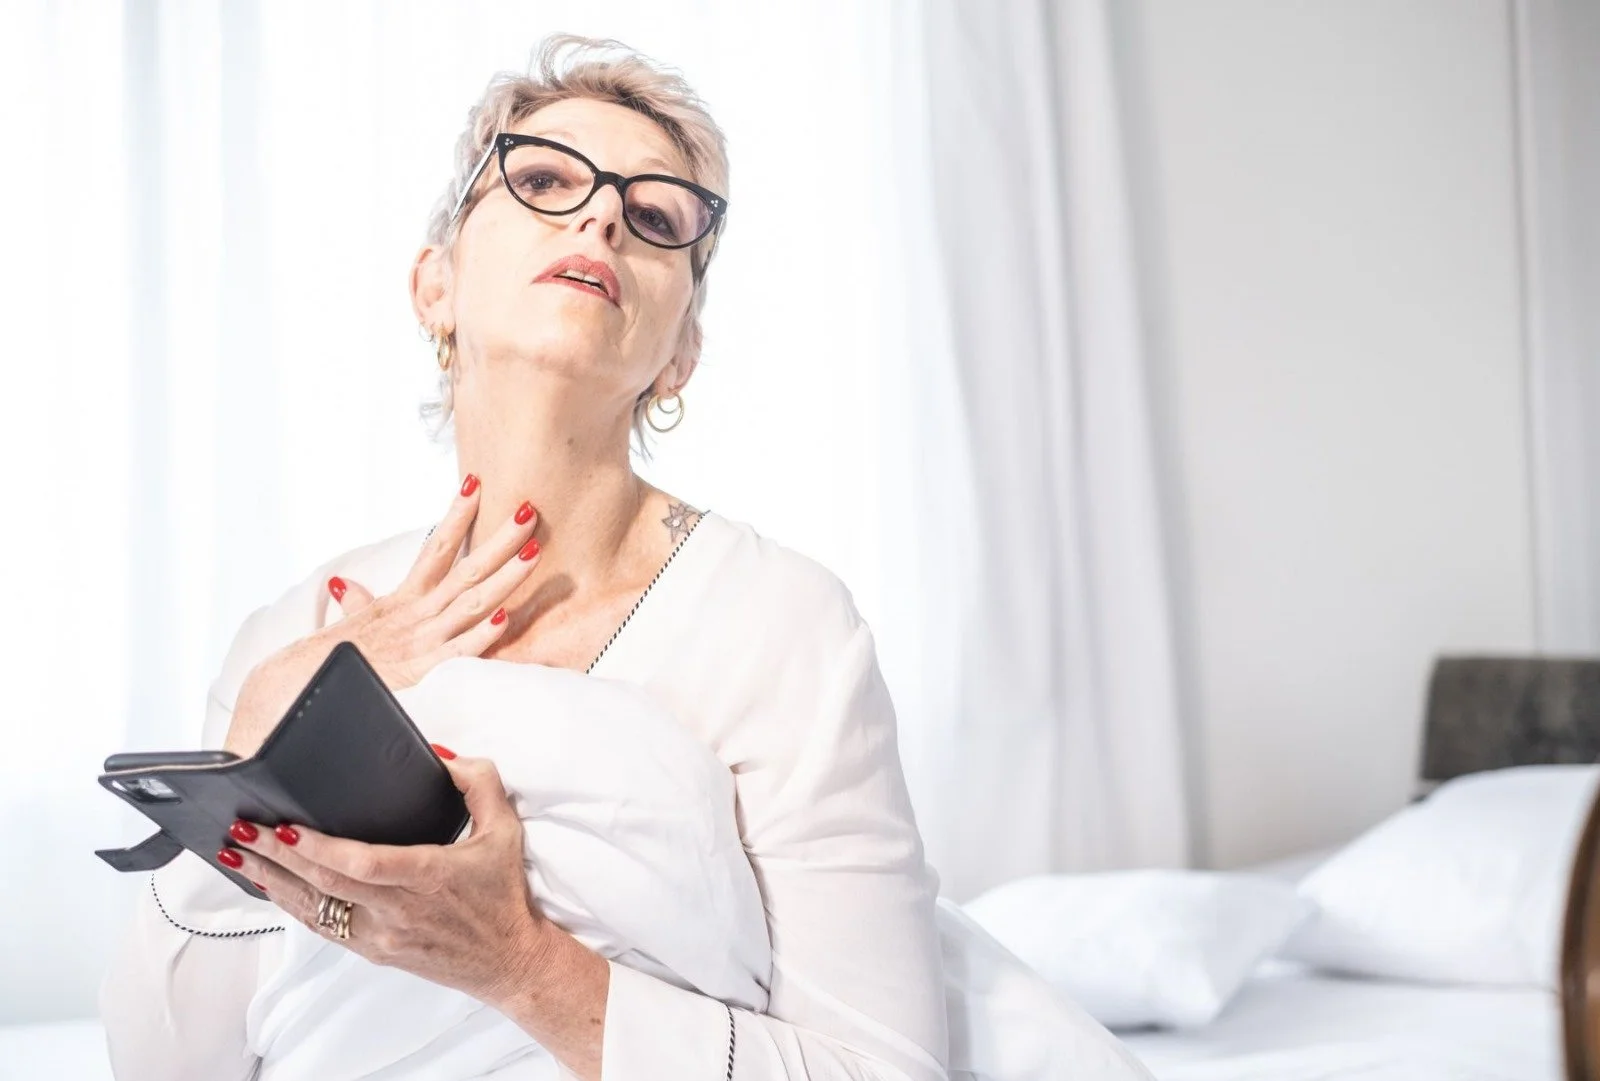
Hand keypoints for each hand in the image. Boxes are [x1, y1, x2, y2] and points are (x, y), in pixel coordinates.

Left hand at [220, 748, 553, 1006]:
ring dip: (271, 882)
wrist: (508, 961)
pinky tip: (267, 885)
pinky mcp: (373, 951)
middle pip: (325, 883)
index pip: (364, 863)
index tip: (286, 827)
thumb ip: (478, 783)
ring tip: (236, 854)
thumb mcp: (506, 828)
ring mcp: (382, 936)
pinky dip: (290, 904)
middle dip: (276, 855)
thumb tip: (439, 757)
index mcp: (430, 876)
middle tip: (242, 829)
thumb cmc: (503, 893)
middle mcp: (400, 911)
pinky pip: (322, 926)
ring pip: (314, 909)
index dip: (319, 848)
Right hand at [224, 475, 542, 756]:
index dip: (457, 516)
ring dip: (503, 576)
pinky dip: (479, 635)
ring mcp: (418, 642)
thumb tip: (346, 583)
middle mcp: (414, 616)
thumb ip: (355, 605)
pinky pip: (455, 653)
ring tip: (534, 548)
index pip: (435, 549)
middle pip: (464, 569)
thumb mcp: (346, 629)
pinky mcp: (416, 674)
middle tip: (529, 506)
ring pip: (470, 602)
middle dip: (499, 539)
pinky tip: (503, 617)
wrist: (293, 700)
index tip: (476, 482)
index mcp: (401, 603)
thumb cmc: (322, 666)